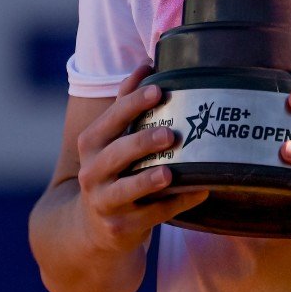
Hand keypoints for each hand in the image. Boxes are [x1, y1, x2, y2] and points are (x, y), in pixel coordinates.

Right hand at [74, 64, 208, 252]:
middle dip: (141, 142)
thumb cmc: (111, 169)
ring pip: (127, 190)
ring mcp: (105, 203)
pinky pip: (153, 214)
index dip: (133, 104)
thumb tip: (147, 64)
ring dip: (148, 181)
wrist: (91, 226)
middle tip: (170, 133)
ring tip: (170, 172)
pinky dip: (177, 204)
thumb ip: (126, 104)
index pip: (110, 120)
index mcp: (91, 144)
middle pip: (116, 154)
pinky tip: (199, 192)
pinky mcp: (122, 228)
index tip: (158, 90)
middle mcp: (92, 173)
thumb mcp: (110, 139)